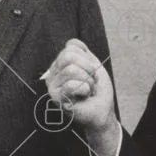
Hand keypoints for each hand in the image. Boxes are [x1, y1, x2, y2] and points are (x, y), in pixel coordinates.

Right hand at [41, 39, 121, 155]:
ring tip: (86, 90)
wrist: (102, 112)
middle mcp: (53, 73)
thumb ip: (82, 51)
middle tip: (90, 81)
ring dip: (87, 81)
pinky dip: (84, 90)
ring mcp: (53, 85)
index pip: (71, 46)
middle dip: (88, 68)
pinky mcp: (56, 98)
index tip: (90, 71)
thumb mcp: (93, 65)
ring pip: (71, 69)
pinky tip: (83, 96)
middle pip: (68, 55)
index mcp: (61, 64)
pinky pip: (71, 85)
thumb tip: (70, 43)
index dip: (87, 57)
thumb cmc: (97, 91)